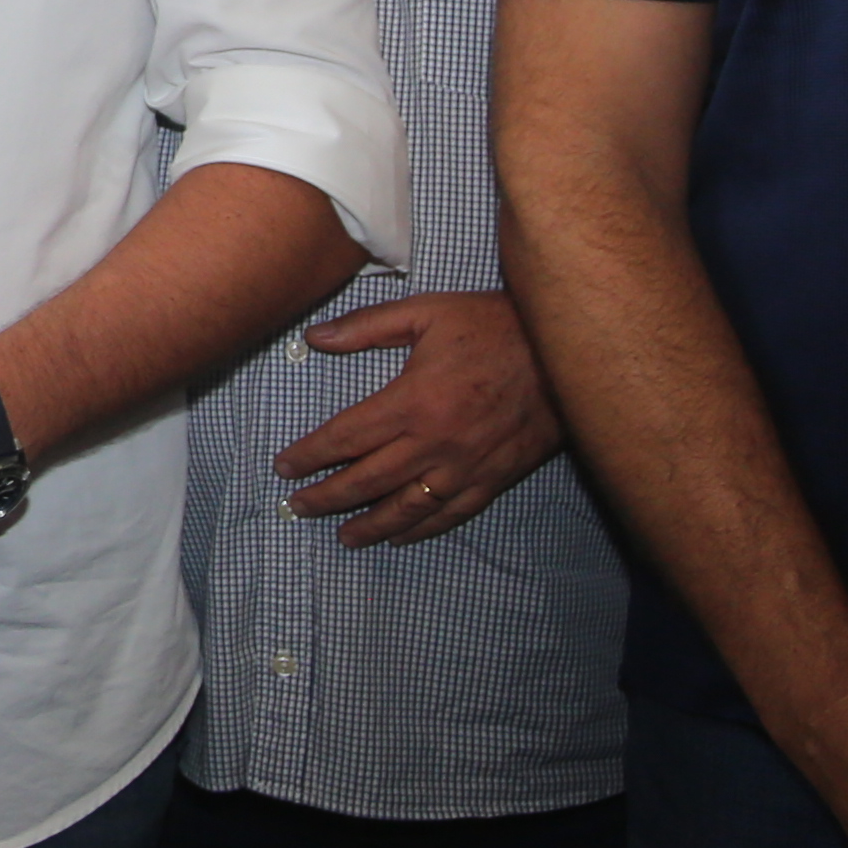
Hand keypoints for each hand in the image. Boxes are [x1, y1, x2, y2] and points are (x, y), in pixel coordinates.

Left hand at [277, 290, 562, 547]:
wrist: (564, 351)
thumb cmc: (493, 326)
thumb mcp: (427, 312)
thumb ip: (367, 326)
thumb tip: (315, 338)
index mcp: (412, 402)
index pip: (346, 438)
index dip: (310, 455)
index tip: (284, 466)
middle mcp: (434, 443)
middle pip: (367, 480)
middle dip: (327, 497)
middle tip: (298, 507)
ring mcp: (464, 467)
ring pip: (406, 508)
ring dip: (370, 525)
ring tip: (342, 535)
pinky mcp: (492, 480)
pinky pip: (450, 514)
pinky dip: (421, 530)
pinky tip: (400, 536)